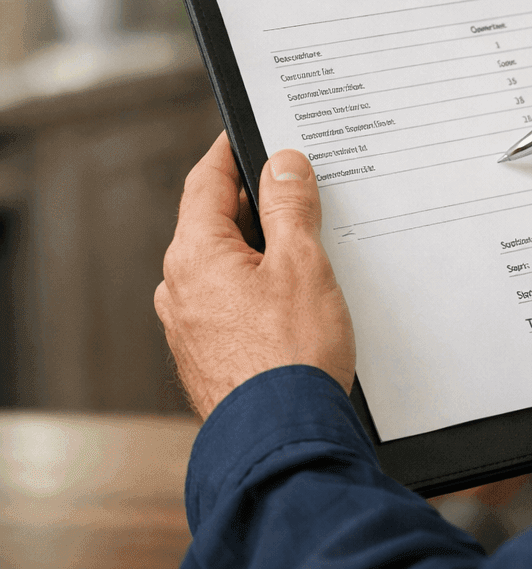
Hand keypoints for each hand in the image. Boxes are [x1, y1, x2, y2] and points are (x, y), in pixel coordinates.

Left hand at [155, 134, 354, 418]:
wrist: (282, 438)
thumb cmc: (291, 357)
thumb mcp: (302, 263)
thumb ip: (289, 207)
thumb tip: (282, 165)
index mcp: (194, 256)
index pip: (205, 182)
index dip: (230, 151)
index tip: (246, 132)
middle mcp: (181, 288)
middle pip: (216, 223)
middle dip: (257, 203)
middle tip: (301, 188)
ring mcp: (191, 326)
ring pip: (227, 265)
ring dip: (262, 249)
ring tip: (310, 248)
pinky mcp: (210, 355)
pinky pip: (232, 301)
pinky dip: (261, 286)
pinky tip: (298, 297)